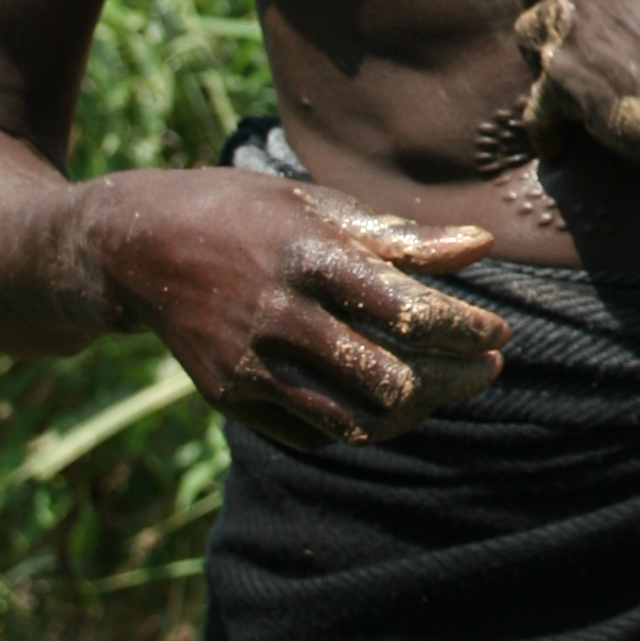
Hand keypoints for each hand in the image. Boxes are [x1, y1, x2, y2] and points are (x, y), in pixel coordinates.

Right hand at [77, 165, 504, 453]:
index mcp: (307, 260)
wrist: (142, 248)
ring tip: (448, 386)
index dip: (463, 330)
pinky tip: (393, 400)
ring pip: (353, 420)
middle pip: (387, 378)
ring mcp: (249, 367)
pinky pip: (312, 433)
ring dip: (416, 411)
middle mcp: (277, 319)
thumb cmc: (248, 214)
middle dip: (452, 378)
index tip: (498, 332)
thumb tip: (482, 245)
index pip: (405, 312)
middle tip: (489, 364)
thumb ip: (401, 237)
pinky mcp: (229, 400)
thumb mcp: (319, 207)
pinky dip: (362, 423)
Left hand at [515, 0, 639, 275]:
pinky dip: (546, 124)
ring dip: (550, 56)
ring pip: (533, 37)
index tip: (612, 12)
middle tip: (592, 46)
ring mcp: (565, 27)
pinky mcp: (558, 80)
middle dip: (568, 18)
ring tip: (569, 80)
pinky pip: (536, 104)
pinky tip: (555, 140)